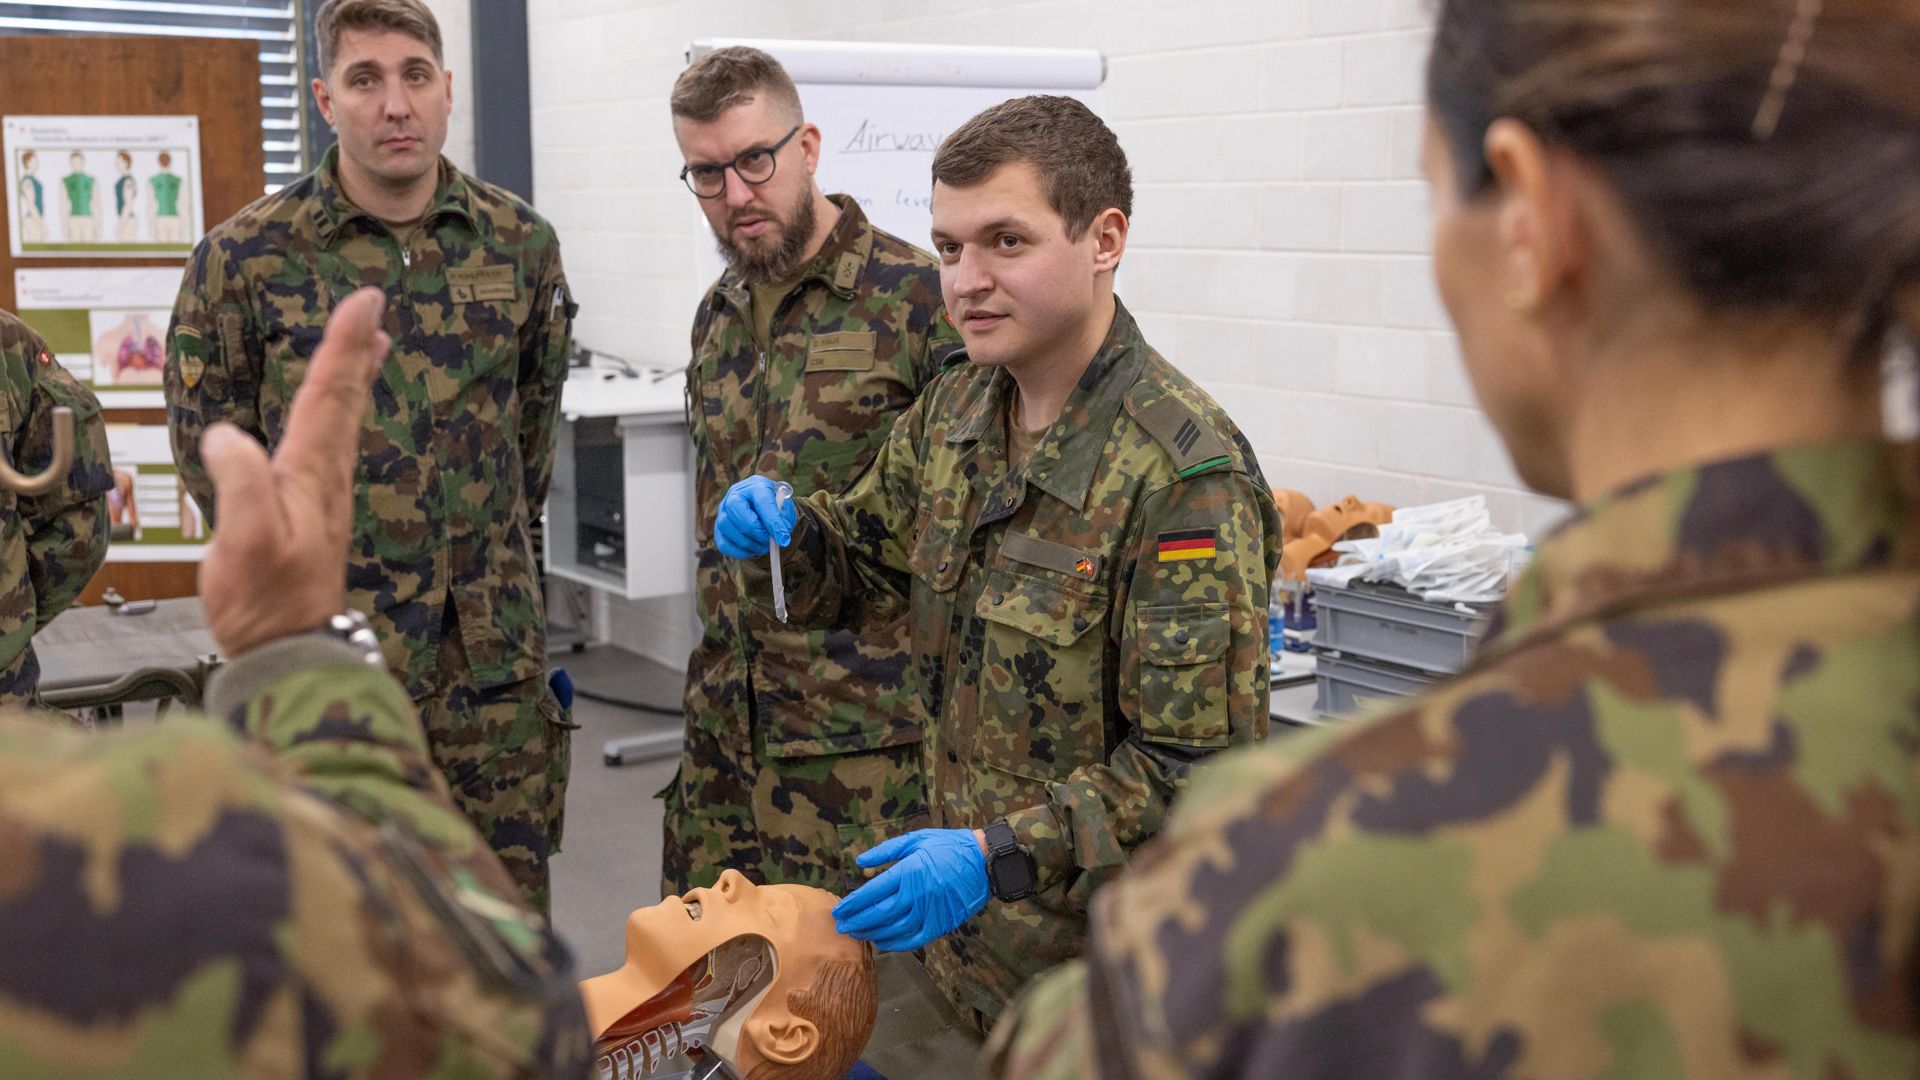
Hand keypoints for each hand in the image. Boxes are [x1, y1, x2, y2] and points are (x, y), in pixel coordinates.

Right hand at [199, 287, 388, 657]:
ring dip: (353, 377)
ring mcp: (322, 493)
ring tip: (370, 343)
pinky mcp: (312, 510)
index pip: (328, 395)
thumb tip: (228, 436)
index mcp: (311, 473)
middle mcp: (325, 476)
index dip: (343, 346)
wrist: (288, 646)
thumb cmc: (266, 598)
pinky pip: (329, 443)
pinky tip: (334, 413)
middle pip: (342, 399)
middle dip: (356, 349)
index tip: (364, 301)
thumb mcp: (246, 541)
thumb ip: (241, 485)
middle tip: (373, 305)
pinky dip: (337, 413)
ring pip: (341, 420)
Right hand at [713, 475, 795, 558]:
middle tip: (769, 541)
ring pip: (726, 527)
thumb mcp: (786, 510)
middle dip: (755, 531)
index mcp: (756, 485)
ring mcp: (723, 511)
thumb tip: (780, 539)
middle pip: (736, 510)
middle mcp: (735, 494)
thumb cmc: (776, 509)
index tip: (783, 539)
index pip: (762, 501)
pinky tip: (753, 550)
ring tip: (763, 545)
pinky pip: (723, 544)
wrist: (765, 511)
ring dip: (748, 543)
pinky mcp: (718, 528)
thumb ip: (783, 521)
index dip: (772, 522)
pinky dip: (740, 552)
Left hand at [832, 828, 989, 951]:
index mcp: (909, 871)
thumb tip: (860, 861)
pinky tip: (882, 942)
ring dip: (872, 933)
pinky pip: (914, 939)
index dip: (853, 904)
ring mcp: (930, 912)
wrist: (984, 862)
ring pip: (894, 929)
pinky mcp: (941, 924)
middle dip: (856, 921)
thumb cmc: (948, 846)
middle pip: (879, 914)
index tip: (838, 910)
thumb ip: (886, 851)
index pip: (873, 893)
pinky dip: (896, 943)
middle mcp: (917, 895)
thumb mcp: (916, 839)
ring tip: (856, 933)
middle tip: (840, 926)